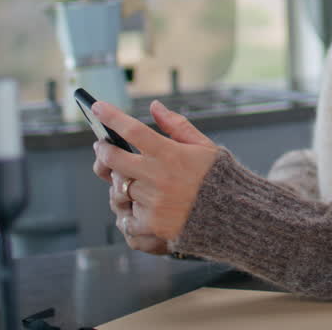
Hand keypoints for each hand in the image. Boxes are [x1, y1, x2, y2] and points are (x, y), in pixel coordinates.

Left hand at [91, 100, 218, 245]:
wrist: (234, 216)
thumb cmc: (217, 178)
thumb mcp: (203, 146)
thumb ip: (176, 125)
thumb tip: (155, 106)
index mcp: (170, 154)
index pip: (133, 130)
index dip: (111, 116)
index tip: (97, 107)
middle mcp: (158, 177)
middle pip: (114, 159)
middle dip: (103, 150)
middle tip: (102, 147)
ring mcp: (153, 202)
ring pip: (119, 188)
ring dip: (120, 182)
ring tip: (129, 180)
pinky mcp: (152, 224)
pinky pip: (126, 216)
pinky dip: (129, 211)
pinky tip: (138, 206)